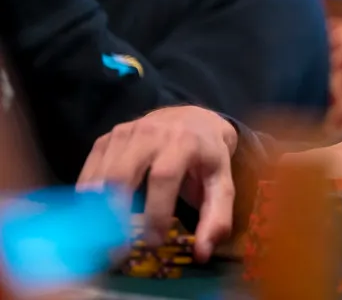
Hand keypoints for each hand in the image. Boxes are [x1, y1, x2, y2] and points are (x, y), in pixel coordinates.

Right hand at [78, 106, 237, 261]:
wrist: (193, 120)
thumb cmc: (207, 158)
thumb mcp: (221, 183)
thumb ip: (216, 217)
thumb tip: (202, 253)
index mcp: (184, 141)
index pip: (163, 177)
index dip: (156, 211)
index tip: (154, 241)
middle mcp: (152, 132)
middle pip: (122, 175)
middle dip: (116, 214)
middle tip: (117, 248)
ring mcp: (125, 133)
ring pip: (101, 175)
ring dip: (97, 211)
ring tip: (103, 240)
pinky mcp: (107, 138)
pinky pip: (89, 170)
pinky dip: (87, 198)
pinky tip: (92, 219)